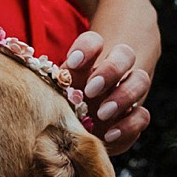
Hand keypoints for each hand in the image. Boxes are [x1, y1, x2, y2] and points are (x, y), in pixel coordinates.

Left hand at [60, 30, 150, 154]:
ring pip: (140, 80)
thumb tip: (34, 91)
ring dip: (123, 95)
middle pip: (125, 54)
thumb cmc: (62, 108)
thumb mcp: (55, 95)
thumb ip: (51, 89)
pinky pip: (142, 116)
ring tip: (102, 113)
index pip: (94, 41)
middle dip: (111, 69)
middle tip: (91, 90)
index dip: (87, 48)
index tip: (72, 63)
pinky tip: (109, 135)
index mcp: (90, 61)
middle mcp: (112, 73)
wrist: (79, 133)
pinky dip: (129, 125)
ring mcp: (126, 93)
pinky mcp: (134, 118)